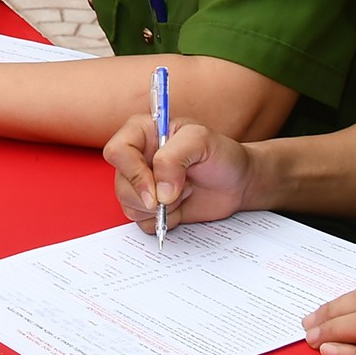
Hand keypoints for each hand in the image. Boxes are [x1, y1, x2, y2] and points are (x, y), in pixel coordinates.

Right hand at [104, 115, 253, 230]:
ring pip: (129, 206)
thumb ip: (174, 158)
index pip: (118, 152)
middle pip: (120, 185)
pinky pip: (142, 222)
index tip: (156, 192)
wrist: (237, 182)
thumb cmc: (221, 154)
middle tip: (179, 193)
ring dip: (160, 209)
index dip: (134, 174)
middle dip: (150, 198)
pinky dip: (163, 221)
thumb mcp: (201, 140)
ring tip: (184, 193)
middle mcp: (136, 158)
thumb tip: (159, 192)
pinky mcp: (150, 207)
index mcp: (141, 133)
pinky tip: (181, 208)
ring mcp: (141, 184)